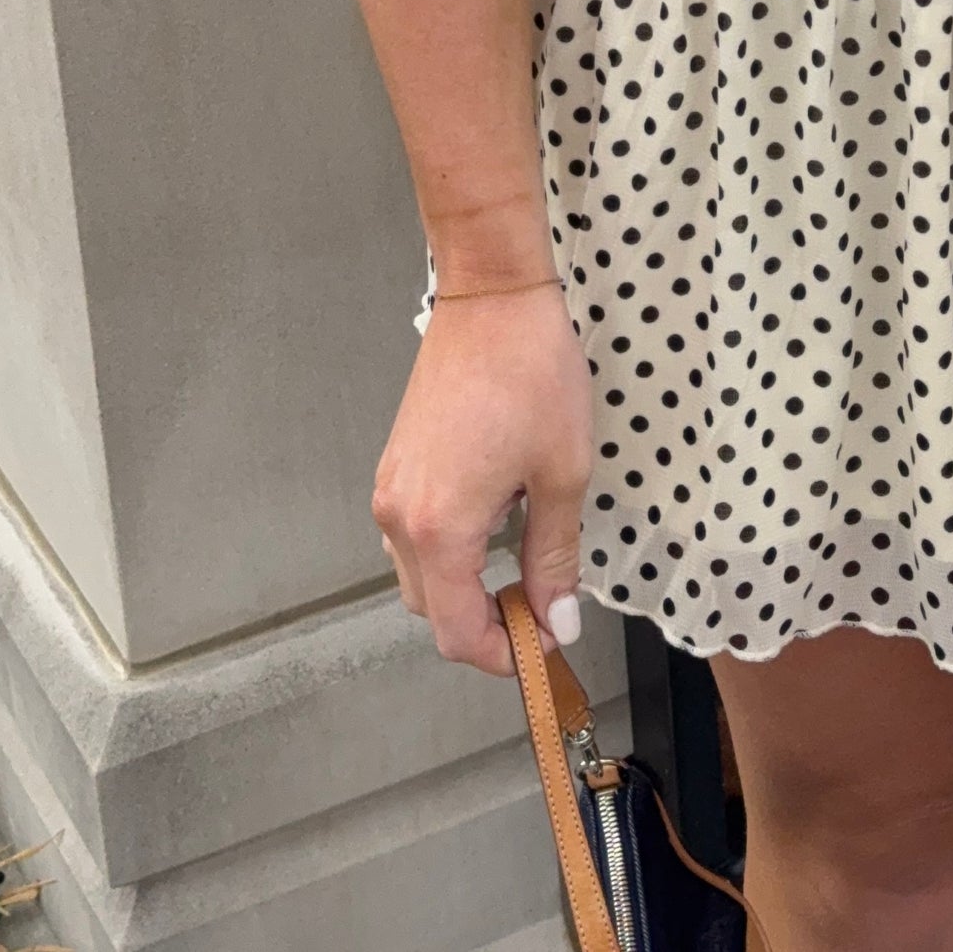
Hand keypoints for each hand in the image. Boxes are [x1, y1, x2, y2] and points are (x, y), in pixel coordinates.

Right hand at [372, 282, 594, 675]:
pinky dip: (451, 551)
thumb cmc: (532, 373)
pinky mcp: (395, 465)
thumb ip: (554, 558)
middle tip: (543, 609)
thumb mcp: (561, 474)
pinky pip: (414, 535)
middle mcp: (400, 516)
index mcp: (439, 528)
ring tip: (524, 567)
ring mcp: (391, 488)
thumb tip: (558, 620)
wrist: (492, 297)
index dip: (504, 655)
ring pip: (421, 575)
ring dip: (467, 588)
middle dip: (486, 625)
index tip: (546, 646)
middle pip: (434, 611)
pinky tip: (497, 523)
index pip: (457, 633)